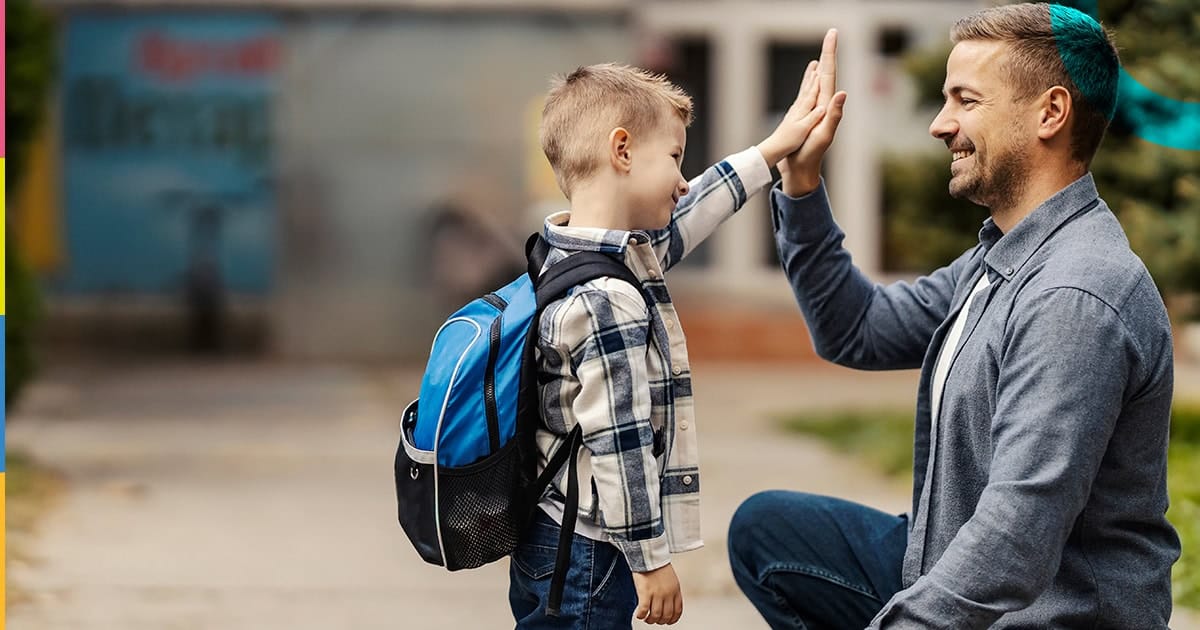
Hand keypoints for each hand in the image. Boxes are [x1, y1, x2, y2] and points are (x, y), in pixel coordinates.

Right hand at [632, 563, 682, 624]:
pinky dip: (641, 615)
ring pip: (655, 615)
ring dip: (650, 620)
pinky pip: (644, 610)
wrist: (649, 555)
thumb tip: (669, 605)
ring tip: (646, 619)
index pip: (677, 611)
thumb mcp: (671, 579)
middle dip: (660, 621)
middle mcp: (667, 593)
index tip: (667, 622)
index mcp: (675, 590)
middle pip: (666, 615)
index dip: (672, 619)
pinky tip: (639, 615)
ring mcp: (657, 593)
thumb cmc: (658, 565)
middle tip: (654, 620)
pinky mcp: (645, 592)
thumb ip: (672, 592)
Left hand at [756, 58, 825, 166]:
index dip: (819, 78)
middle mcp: (798, 108)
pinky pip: (801, 102)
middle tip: (818, 61)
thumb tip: (823, 107)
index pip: (813, 91)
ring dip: (809, 81)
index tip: (823, 63)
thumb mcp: (803, 131)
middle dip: (814, 74)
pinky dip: (804, 94)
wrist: (773, 150)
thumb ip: (813, 117)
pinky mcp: (793, 118)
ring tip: (813, 70)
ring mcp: (795, 112)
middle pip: (808, 88)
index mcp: (803, 110)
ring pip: (804, 93)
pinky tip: (804, 94)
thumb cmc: (788, 142)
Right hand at [779, 28, 847, 196]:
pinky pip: (809, 93)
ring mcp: (816, 111)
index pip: (830, 74)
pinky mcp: (807, 117)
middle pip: (827, 73)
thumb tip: (842, 94)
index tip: (833, 34)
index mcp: (827, 106)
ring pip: (819, 83)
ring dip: (822, 67)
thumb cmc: (811, 156)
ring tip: (823, 54)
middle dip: (829, 53)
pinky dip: (811, 82)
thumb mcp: (823, 136)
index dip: (831, 53)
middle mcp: (824, 105)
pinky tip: (812, 79)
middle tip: (832, 33)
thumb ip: (834, 116)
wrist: (802, 171)